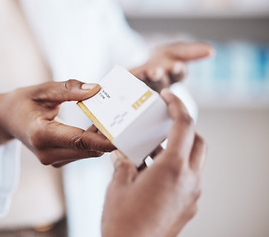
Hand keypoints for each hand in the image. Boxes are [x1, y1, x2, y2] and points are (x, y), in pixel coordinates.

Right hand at [0, 80, 114, 165]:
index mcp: (40, 135)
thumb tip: (97, 89)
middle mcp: (47, 153)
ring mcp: (52, 160)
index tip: (126, 137)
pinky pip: (82, 151)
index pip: (80, 140)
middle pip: (88, 148)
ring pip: (88, 151)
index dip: (104, 140)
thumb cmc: (22, 102)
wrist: (6, 119)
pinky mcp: (57, 160)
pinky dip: (92, 140)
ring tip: (109, 116)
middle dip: (107, 136)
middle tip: (125, 116)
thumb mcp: (42, 90)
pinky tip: (96, 124)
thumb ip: (68, 89)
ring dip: (100, 137)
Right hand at [101, 89, 206, 236]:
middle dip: (182, 128)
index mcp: (173, 169)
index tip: (167, 96)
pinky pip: (187, 178)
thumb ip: (123, 163)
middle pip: (197, 142)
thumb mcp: (119, 184)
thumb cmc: (123, 221)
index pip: (184, 125)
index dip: (177, 105)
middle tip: (162, 124)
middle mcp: (189, 181)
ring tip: (150, 150)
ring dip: (177, 150)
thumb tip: (121, 154)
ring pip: (193, 161)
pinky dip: (175, 168)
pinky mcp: (188, 207)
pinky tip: (151, 172)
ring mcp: (192, 195)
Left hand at [130, 42, 213, 91]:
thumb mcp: (179, 52)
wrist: (142, 65)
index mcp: (173, 76)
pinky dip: (125, 77)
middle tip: (155, 73)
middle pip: (160, 81)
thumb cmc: (163, 60)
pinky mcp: (131, 80)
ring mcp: (145, 82)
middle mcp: (159, 82)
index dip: (178, 70)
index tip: (177, 66)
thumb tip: (211, 51)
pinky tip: (123, 74)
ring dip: (142, 78)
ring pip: (144, 82)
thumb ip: (194, 51)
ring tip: (141, 72)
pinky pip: (129, 79)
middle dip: (158, 76)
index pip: (178, 74)